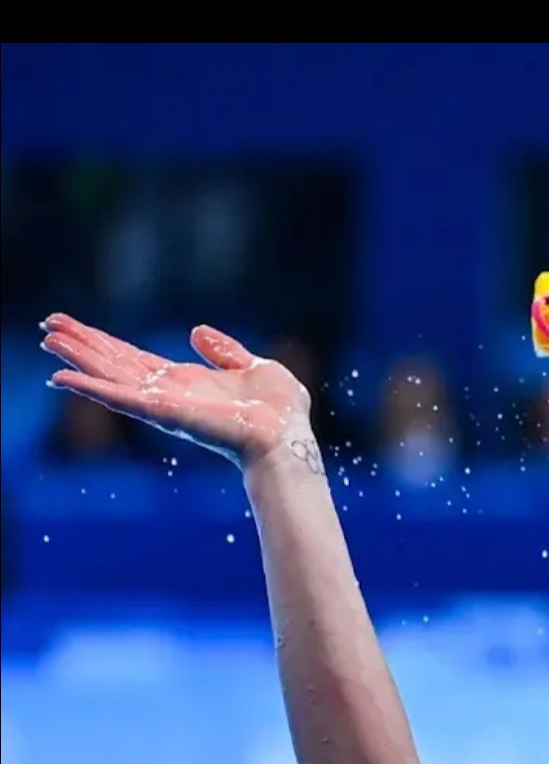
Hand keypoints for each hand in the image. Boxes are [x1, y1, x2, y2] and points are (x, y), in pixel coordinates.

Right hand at [41, 317, 313, 469]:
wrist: (286, 437)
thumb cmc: (279, 412)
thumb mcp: (253, 366)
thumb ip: (224, 350)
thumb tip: (196, 331)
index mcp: (185, 382)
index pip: (133, 359)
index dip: (103, 342)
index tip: (74, 327)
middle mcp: (167, 394)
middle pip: (113, 364)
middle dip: (81, 345)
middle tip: (47, 325)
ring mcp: (162, 404)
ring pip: (109, 377)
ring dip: (77, 359)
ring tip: (47, 339)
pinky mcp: (164, 412)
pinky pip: (120, 399)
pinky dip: (90, 388)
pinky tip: (62, 376)